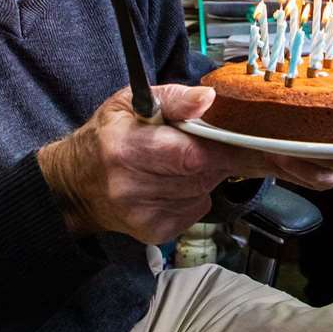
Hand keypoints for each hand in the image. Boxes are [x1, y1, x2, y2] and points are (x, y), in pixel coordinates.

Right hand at [37, 84, 332, 243]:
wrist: (76, 185)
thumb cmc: (110, 134)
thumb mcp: (132, 102)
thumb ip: (174, 99)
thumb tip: (211, 99)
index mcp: (126, 148)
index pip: (192, 153)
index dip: (226, 146)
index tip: (256, 139)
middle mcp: (132, 187)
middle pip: (205, 173)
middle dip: (219, 155)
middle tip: (215, 141)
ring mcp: (144, 215)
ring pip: (204, 191)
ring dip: (206, 174)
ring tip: (180, 161)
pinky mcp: (155, 233)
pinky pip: (196, 209)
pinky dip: (194, 194)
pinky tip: (173, 183)